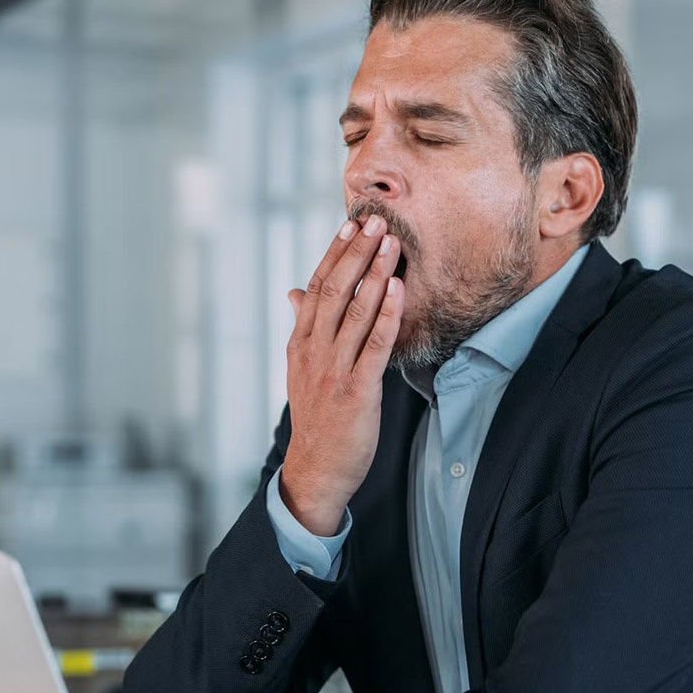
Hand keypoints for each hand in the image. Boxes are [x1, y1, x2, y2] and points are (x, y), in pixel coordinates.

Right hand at [282, 214, 403, 535]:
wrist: (316, 470)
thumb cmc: (316, 419)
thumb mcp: (300, 371)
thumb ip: (301, 329)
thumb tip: (293, 292)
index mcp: (300, 344)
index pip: (316, 288)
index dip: (334, 254)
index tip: (350, 226)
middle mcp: (313, 352)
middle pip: (334, 291)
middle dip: (357, 254)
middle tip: (376, 222)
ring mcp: (333, 370)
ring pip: (355, 312)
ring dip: (375, 274)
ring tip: (392, 244)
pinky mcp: (357, 390)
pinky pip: (374, 345)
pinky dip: (386, 314)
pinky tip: (398, 290)